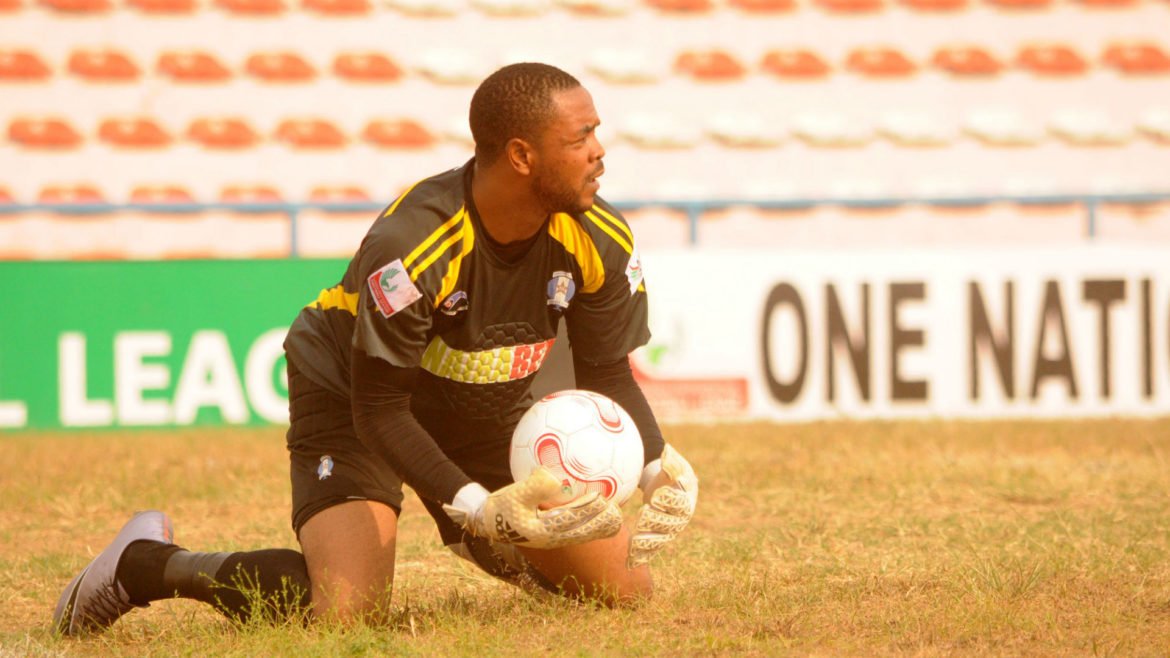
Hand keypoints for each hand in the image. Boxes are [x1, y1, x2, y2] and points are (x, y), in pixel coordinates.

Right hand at [442, 468, 623, 549]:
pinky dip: (587, 522)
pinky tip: (596, 512)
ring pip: (580, 534)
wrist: (488, 521)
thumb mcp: (514, 495)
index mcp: (543, 530)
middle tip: (617, 511)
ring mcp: (552, 538)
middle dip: (600, 523)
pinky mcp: (550, 535)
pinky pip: (574, 530)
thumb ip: (534, 488)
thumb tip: (554, 479)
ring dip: (597, 525)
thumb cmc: (501, 506)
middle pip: (581, 532)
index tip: (604, 503)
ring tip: (614, 515)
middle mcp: (551, 538)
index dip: (589, 514)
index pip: (572, 522)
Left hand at [628, 443, 697, 568]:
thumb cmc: (670, 474)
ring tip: (633, 544)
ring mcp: (670, 531)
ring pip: (660, 540)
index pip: (679, 503)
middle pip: (669, 524)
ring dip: (647, 542)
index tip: (656, 497)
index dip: (669, 501)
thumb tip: (668, 453)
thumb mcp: (673, 465)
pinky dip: (642, 556)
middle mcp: (680, 519)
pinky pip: (652, 549)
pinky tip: (630, 562)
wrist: (668, 488)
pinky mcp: (659, 538)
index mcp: (686, 501)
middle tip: (642, 515)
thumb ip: (671, 462)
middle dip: (656, 521)